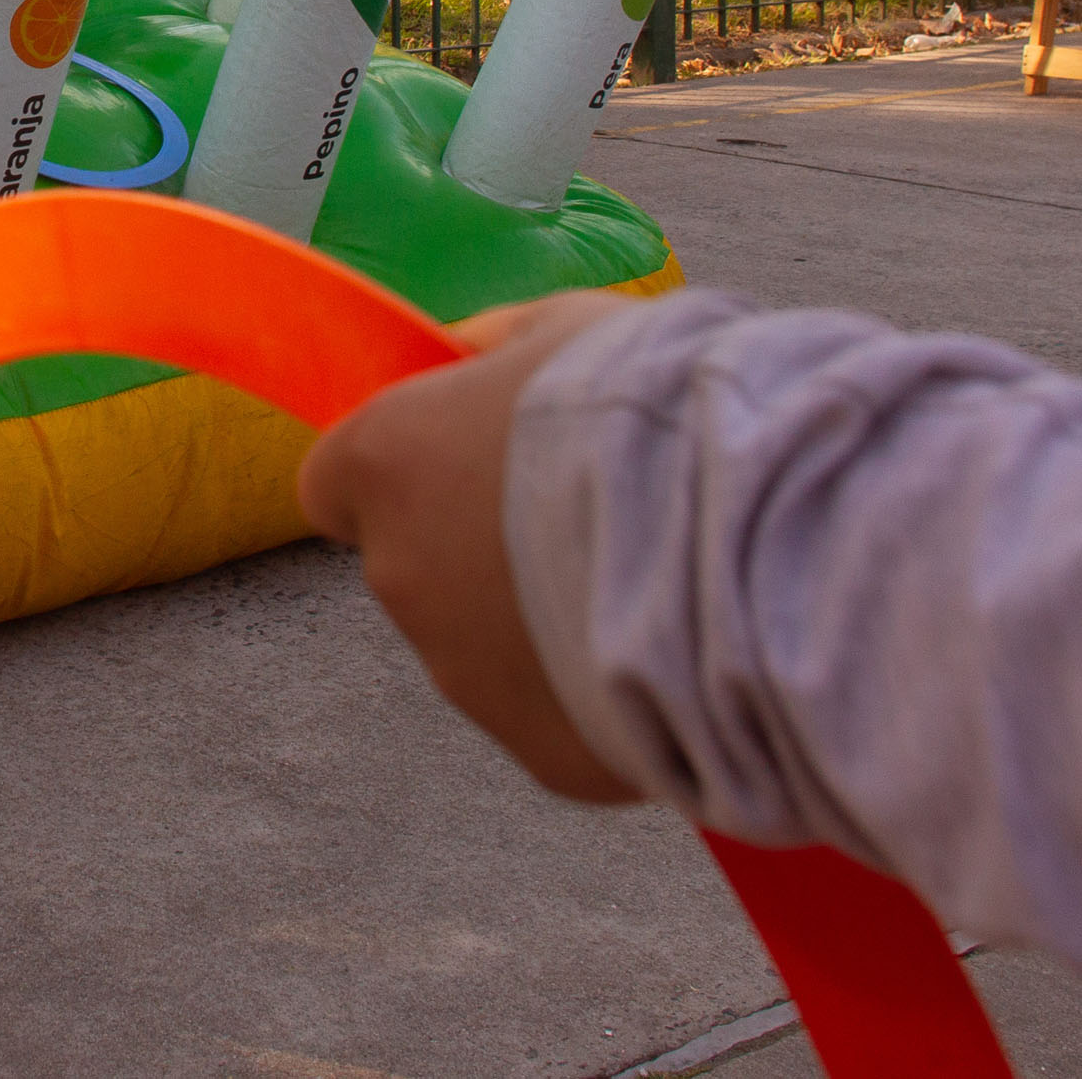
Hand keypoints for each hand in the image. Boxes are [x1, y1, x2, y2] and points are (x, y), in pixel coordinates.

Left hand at [299, 290, 645, 802]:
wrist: (746, 538)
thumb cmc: (648, 407)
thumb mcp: (565, 331)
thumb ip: (495, 347)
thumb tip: (463, 354)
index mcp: (388, 465)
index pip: (335, 486)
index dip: (398, 479)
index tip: (458, 469)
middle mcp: (402, 579)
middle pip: (421, 569)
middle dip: (484, 551)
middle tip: (586, 520)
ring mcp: (465, 675)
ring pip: (488, 649)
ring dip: (542, 621)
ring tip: (647, 582)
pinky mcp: (539, 750)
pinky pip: (560, 715)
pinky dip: (599, 691)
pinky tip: (671, 650)